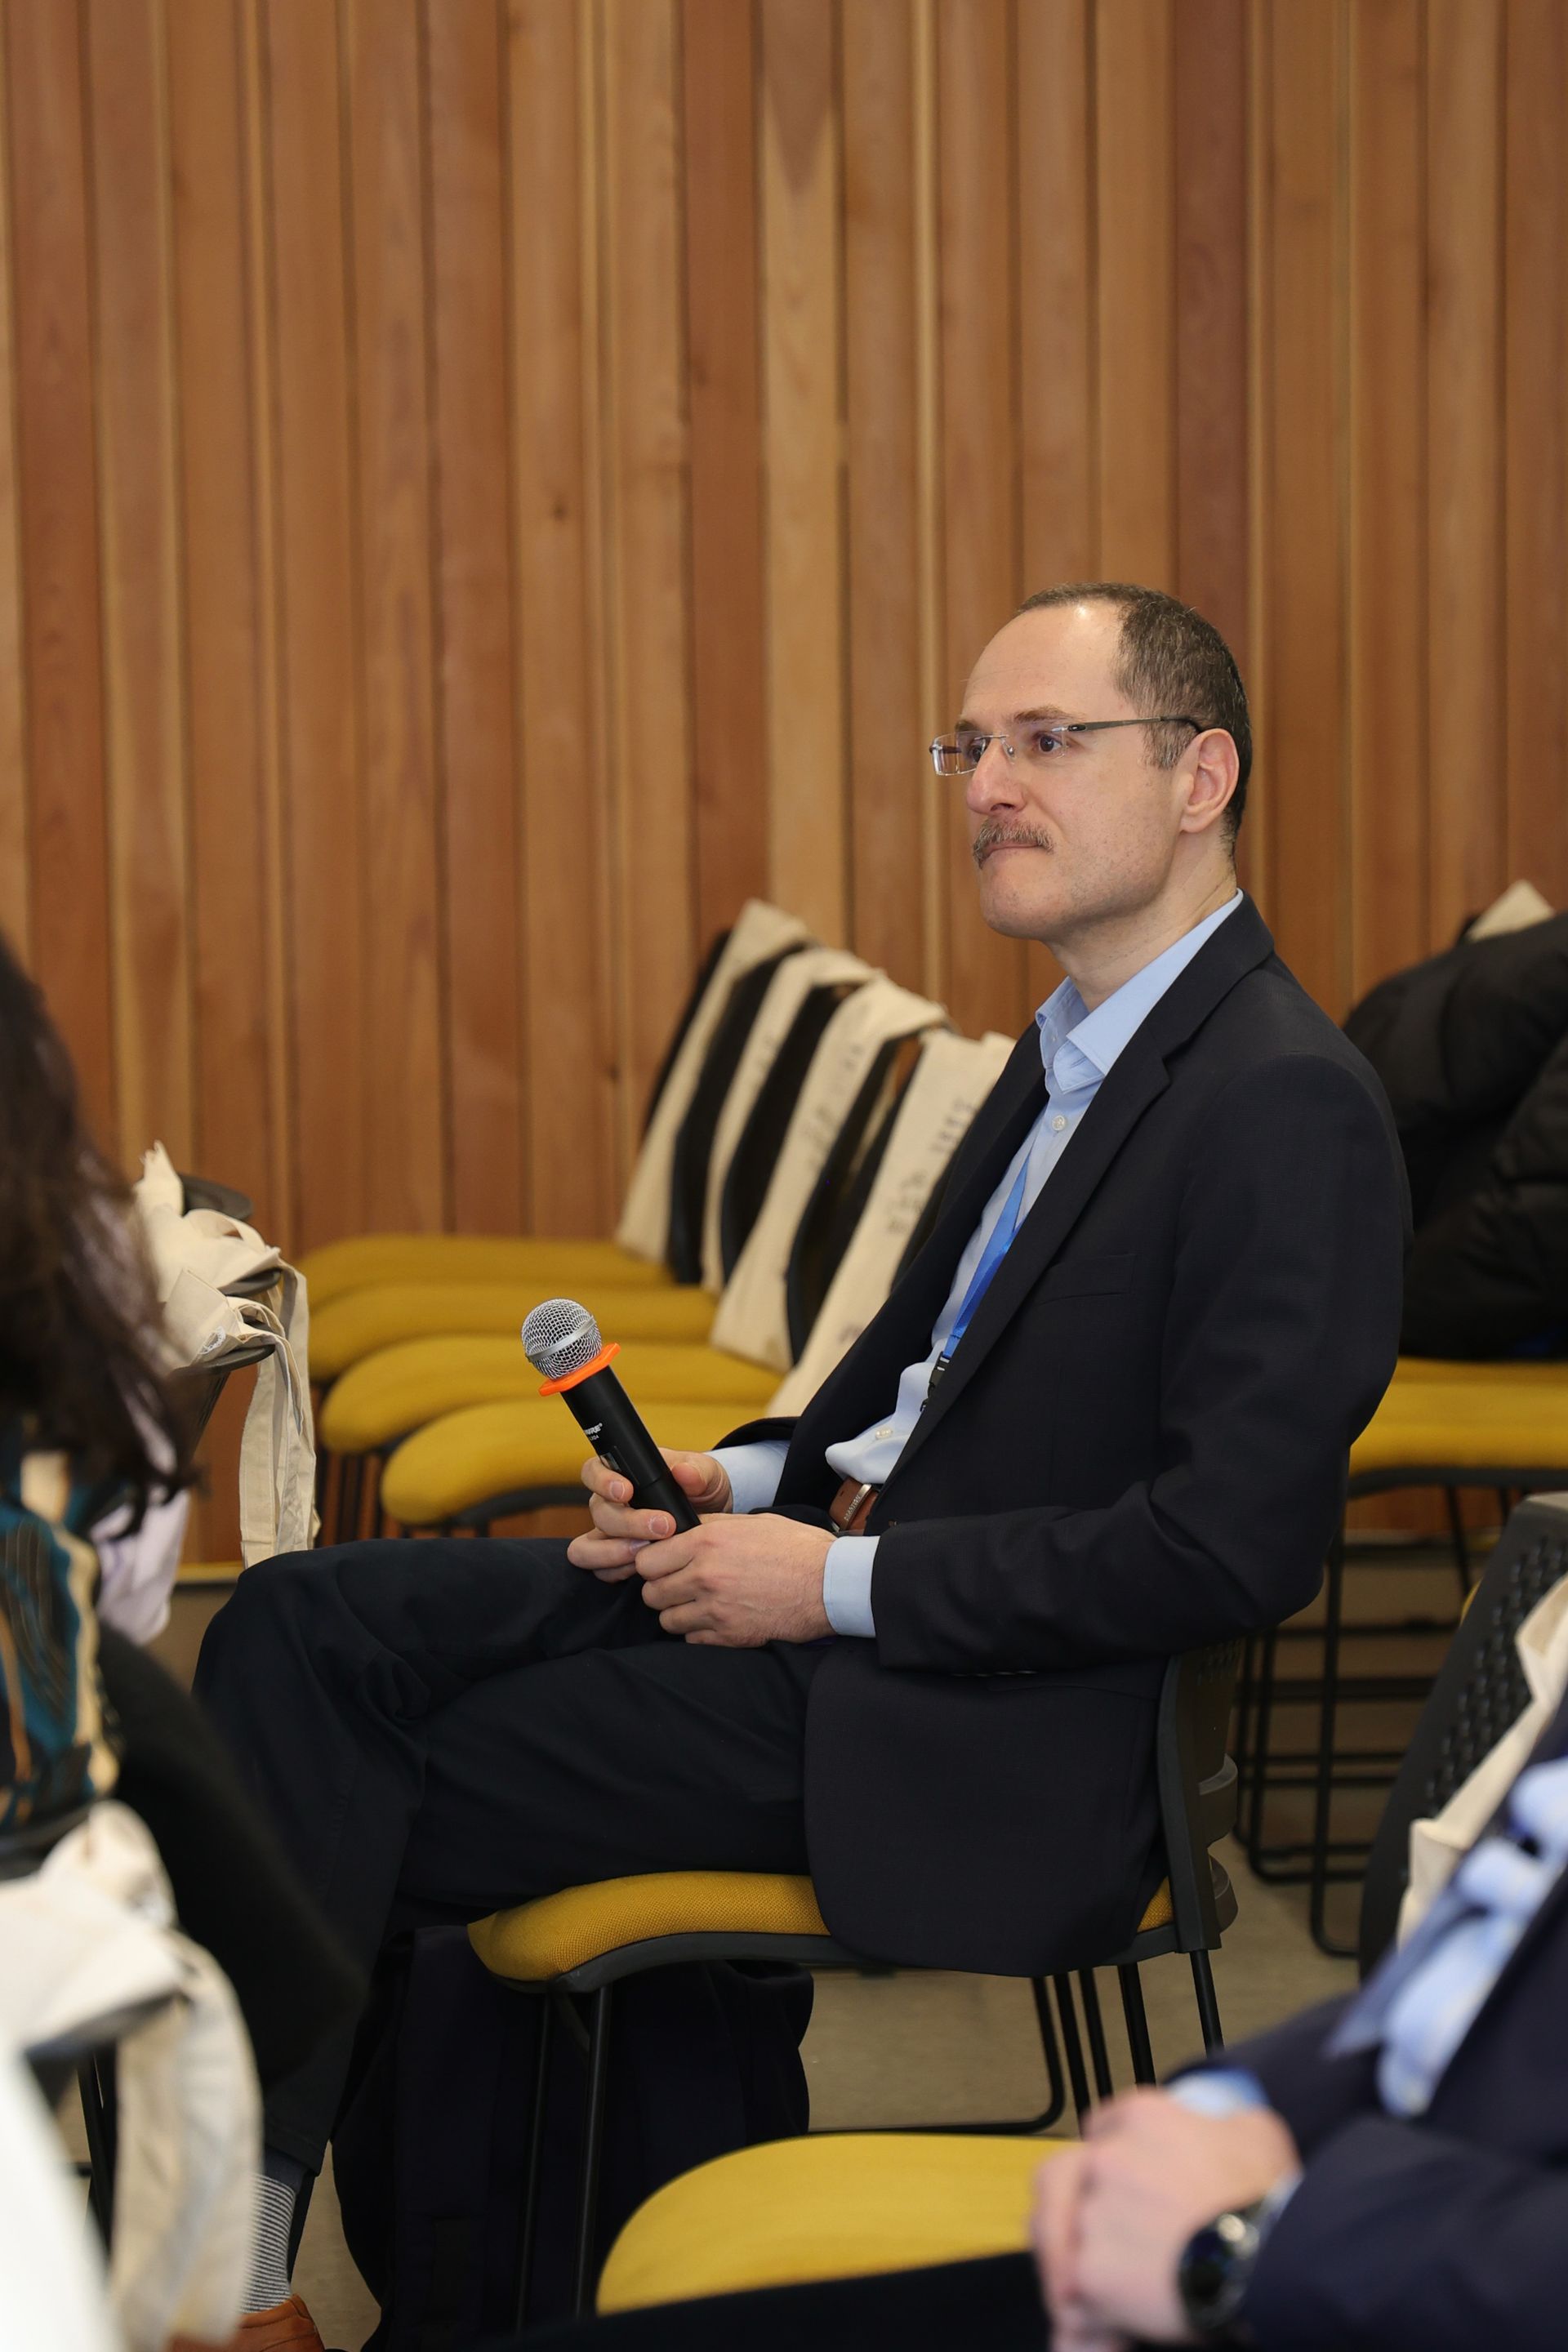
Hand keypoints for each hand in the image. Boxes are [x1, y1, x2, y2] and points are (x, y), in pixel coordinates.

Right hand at [568, 1450, 732, 1582]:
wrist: (712, 1524)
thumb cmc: (703, 1492)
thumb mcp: (707, 1476)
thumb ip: (697, 1471)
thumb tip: (683, 1471)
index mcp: (623, 1474)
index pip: (592, 1471)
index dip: (602, 1481)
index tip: (626, 1491)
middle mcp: (610, 1504)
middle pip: (598, 1513)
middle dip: (628, 1523)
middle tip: (663, 1527)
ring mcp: (609, 1534)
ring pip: (587, 1546)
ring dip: (613, 1552)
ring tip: (646, 1552)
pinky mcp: (615, 1560)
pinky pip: (600, 1570)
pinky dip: (619, 1570)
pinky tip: (645, 1568)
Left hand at [631, 1511, 833, 1643]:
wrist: (829, 1583)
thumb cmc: (795, 1547)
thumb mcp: (750, 1522)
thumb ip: (709, 1526)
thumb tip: (679, 1530)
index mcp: (707, 1541)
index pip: (647, 1559)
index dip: (652, 1562)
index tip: (662, 1564)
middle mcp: (705, 1575)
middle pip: (651, 1592)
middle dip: (661, 1589)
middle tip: (678, 1585)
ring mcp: (716, 1609)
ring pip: (667, 1620)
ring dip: (677, 1613)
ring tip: (697, 1604)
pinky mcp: (729, 1636)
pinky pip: (691, 1640)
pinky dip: (698, 1633)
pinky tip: (715, 1620)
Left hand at [1032, 2091, 1299, 2344]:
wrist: (1269, 2258)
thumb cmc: (1266, 2198)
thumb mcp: (1256, 2133)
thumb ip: (1222, 2124)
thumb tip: (1221, 2130)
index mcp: (1141, 2118)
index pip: (1100, 2130)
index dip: (1106, 2161)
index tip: (1115, 2186)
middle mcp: (1106, 2159)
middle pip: (1058, 2178)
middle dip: (1061, 2209)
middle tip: (1080, 2244)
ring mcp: (1094, 2215)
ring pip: (1062, 2241)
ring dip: (1078, 2265)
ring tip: (1096, 2301)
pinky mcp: (1090, 2272)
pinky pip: (1076, 2296)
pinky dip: (1090, 2318)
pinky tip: (1112, 2335)